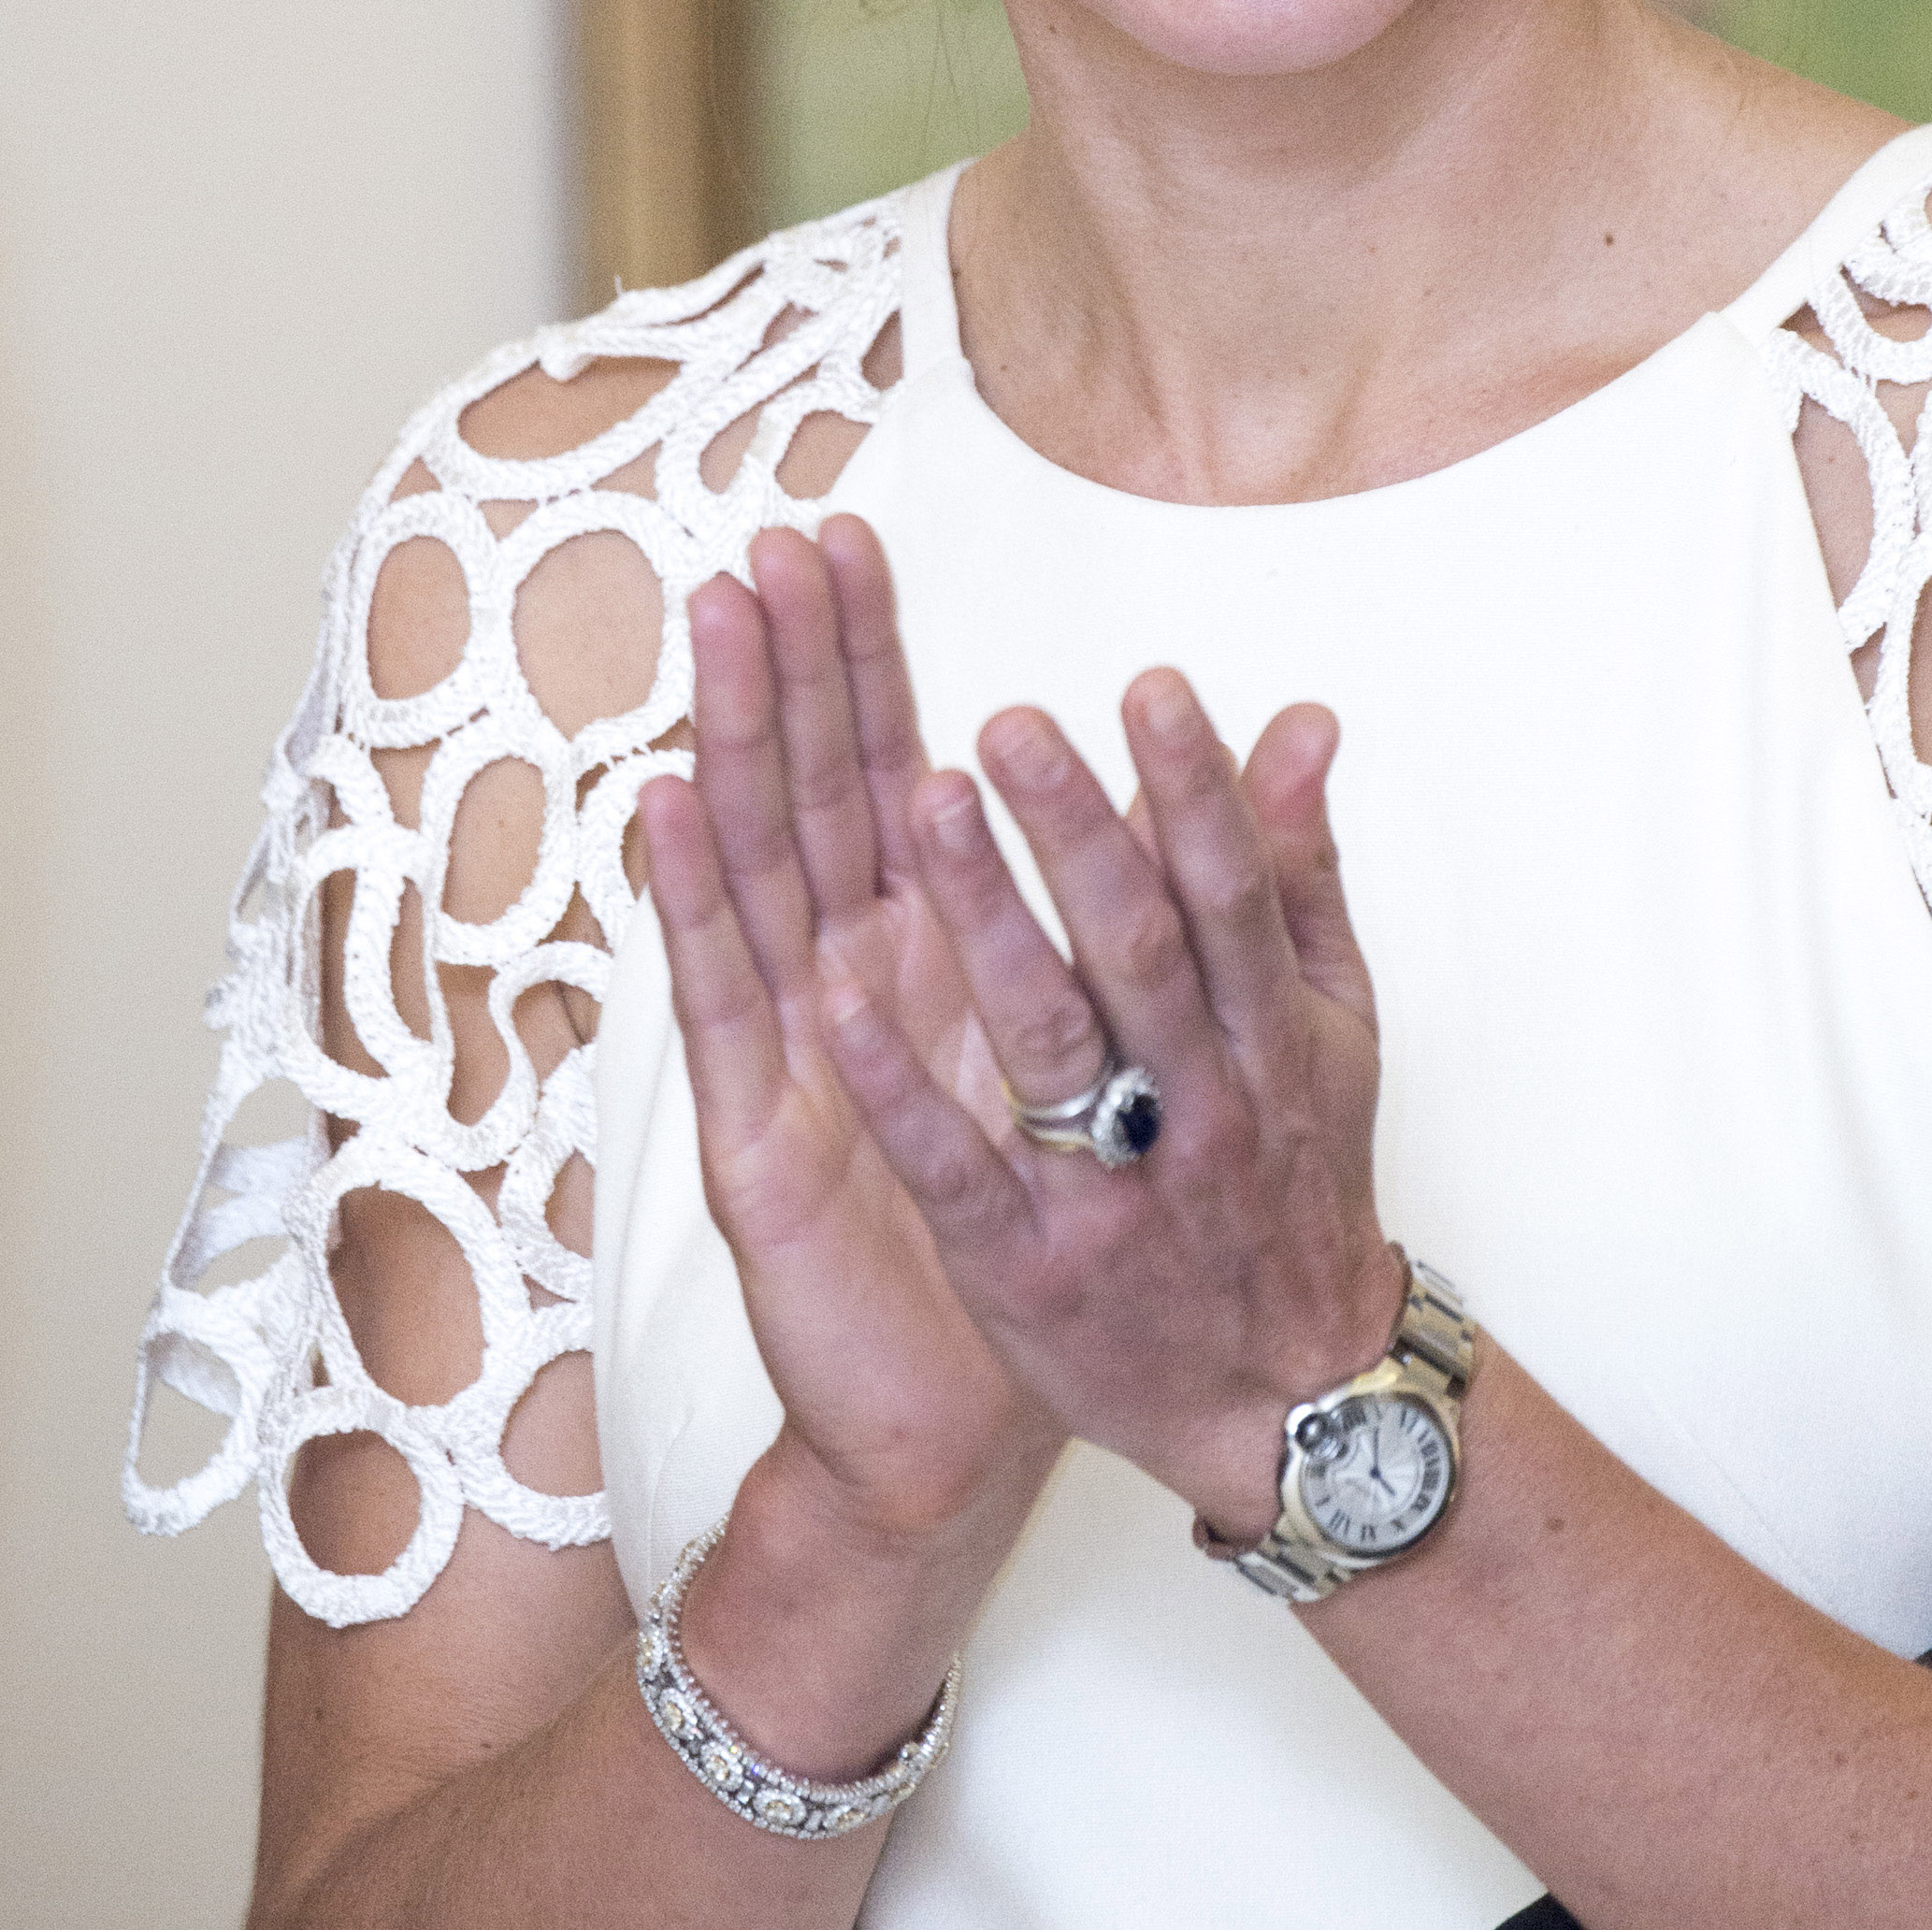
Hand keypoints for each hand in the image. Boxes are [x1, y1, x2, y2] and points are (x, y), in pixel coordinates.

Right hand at [641, 519, 1058, 1554]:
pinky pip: (717, 1002)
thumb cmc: (1029, 1222)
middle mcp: (840, 976)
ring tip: (717, 624)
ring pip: (750, 862)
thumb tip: (1245, 767)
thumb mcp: (1097, 1054)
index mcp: (922, 947)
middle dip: (791, 664)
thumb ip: (1151, 906)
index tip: (851, 539)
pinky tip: (662, 805)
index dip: (867, 658)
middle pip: (807, 789)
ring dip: (731, 738)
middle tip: (768, 543)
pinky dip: (687, 900)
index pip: (885, 767)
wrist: (955, 1417)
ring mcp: (783, 1047)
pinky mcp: (749, 1132)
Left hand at [822, 667, 1403, 1539]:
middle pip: (1138, 951)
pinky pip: (956, 1168)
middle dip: (1077, 832)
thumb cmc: (1293, 1179)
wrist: (1287, 1401)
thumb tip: (1298, 724)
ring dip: (989, 919)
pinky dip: (898, 1083)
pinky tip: (837, 993)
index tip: (1147, 685)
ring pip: (1049, 1044)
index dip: (1194, 788)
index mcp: (1271, 1036)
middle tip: (1011, 721)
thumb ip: (1296, 872)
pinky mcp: (1027, 1267)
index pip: (1231, 892)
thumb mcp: (1329, 1028)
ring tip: (927, 799)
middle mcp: (1200, 1105)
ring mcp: (1112, 1190)